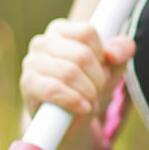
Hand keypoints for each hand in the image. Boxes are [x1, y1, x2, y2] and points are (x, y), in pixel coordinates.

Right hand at [19, 19, 135, 124]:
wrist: (69, 120)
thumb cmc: (89, 85)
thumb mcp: (112, 66)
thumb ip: (121, 50)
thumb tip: (113, 53)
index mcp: (60, 30)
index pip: (87, 33)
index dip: (101, 55)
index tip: (102, 68)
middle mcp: (42, 42)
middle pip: (82, 55)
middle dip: (98, 78)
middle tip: (97, 90)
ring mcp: (32, 62)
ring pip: (70, 72)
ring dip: (88, 91)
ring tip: (90, 100)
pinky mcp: (28, 84)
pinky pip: (54, 89)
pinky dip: (74, 100)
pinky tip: (83, 107)